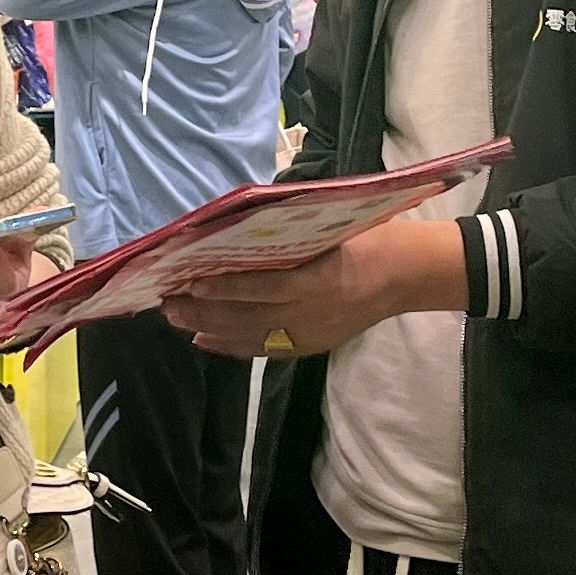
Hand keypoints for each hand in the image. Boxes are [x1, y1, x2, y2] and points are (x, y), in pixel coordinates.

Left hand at [166, 218, 468, 358]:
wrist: (407, 275)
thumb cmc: (368, 237)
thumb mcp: (332, 225)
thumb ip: (288, 230)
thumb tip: (236, 225)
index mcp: (321, 280)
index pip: (263, 288)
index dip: (225, 288)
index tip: (192, 282)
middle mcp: (313, 313)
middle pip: (248, 317)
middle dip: (205, 311)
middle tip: (168, 302)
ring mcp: (311, 334)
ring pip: (251, 336)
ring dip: (210, 329)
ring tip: (177, 318)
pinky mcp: (311, 346)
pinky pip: (264, 349)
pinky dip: (231, 345)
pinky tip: (204, 340)